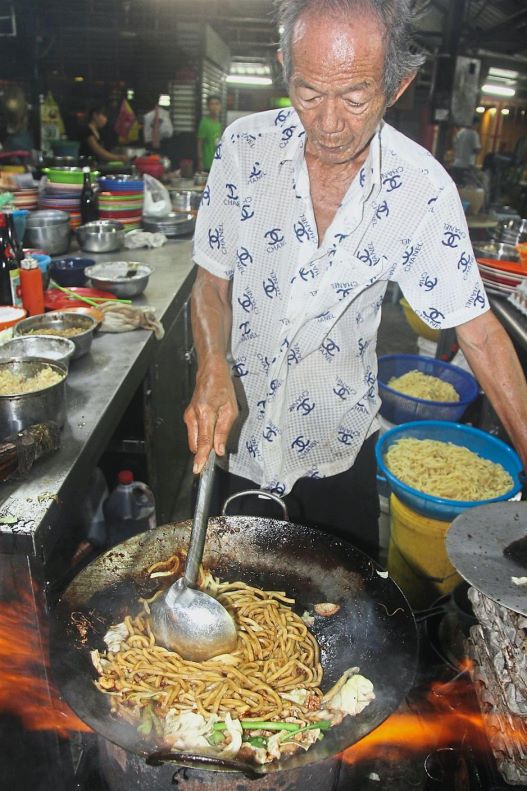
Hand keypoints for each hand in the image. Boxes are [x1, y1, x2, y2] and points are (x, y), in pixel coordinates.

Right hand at [184, 358, 237, 473]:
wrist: (210, 371)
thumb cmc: (222, 386)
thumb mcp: (230, 409)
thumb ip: (224, 431)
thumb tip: (219, 449)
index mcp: (205, 413)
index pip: (203, 441)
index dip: (201, 457)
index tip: (199, 469)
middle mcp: (193, 416)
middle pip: (196, 444)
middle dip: (205, 451)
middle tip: (218, 448)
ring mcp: (188, 416)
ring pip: (194, 440)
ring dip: (204, 443)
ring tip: (216, 432)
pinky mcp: (188, 416)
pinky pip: (194, 433)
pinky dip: (202, 437)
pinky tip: (211, 428)